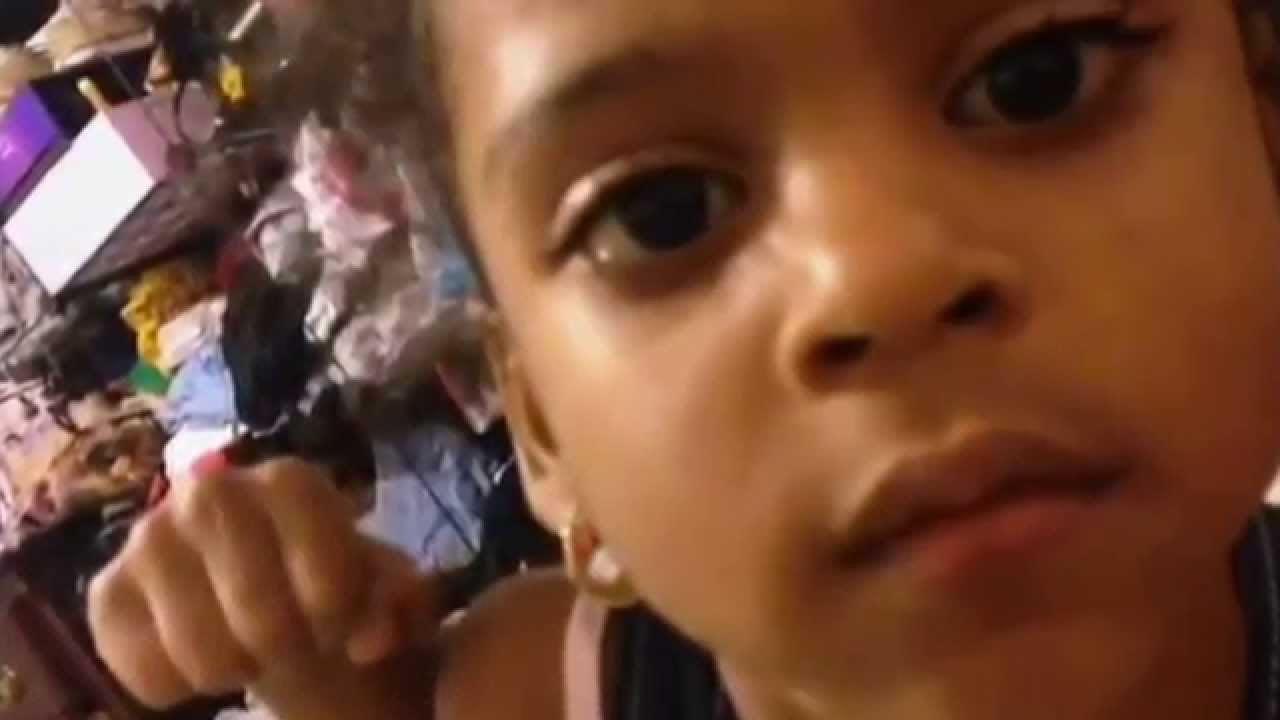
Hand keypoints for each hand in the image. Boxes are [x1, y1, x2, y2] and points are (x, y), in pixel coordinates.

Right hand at [88, 457, 441, 709]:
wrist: (280, 612)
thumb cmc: (341, 592)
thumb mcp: (391, 593)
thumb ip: (401, 604)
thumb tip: (369, 641)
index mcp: (290, 481)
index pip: (319, 557)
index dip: (334, 605)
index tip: (339, 620)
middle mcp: (210, 490)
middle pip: (256, 607)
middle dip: (285, 645)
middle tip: (293, 646)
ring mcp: (150, 536)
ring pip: (198, 646)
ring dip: (235, 670)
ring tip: (250, 653)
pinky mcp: (107, 590)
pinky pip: (140, 666)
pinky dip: (178, 686)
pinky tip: (201, 662)